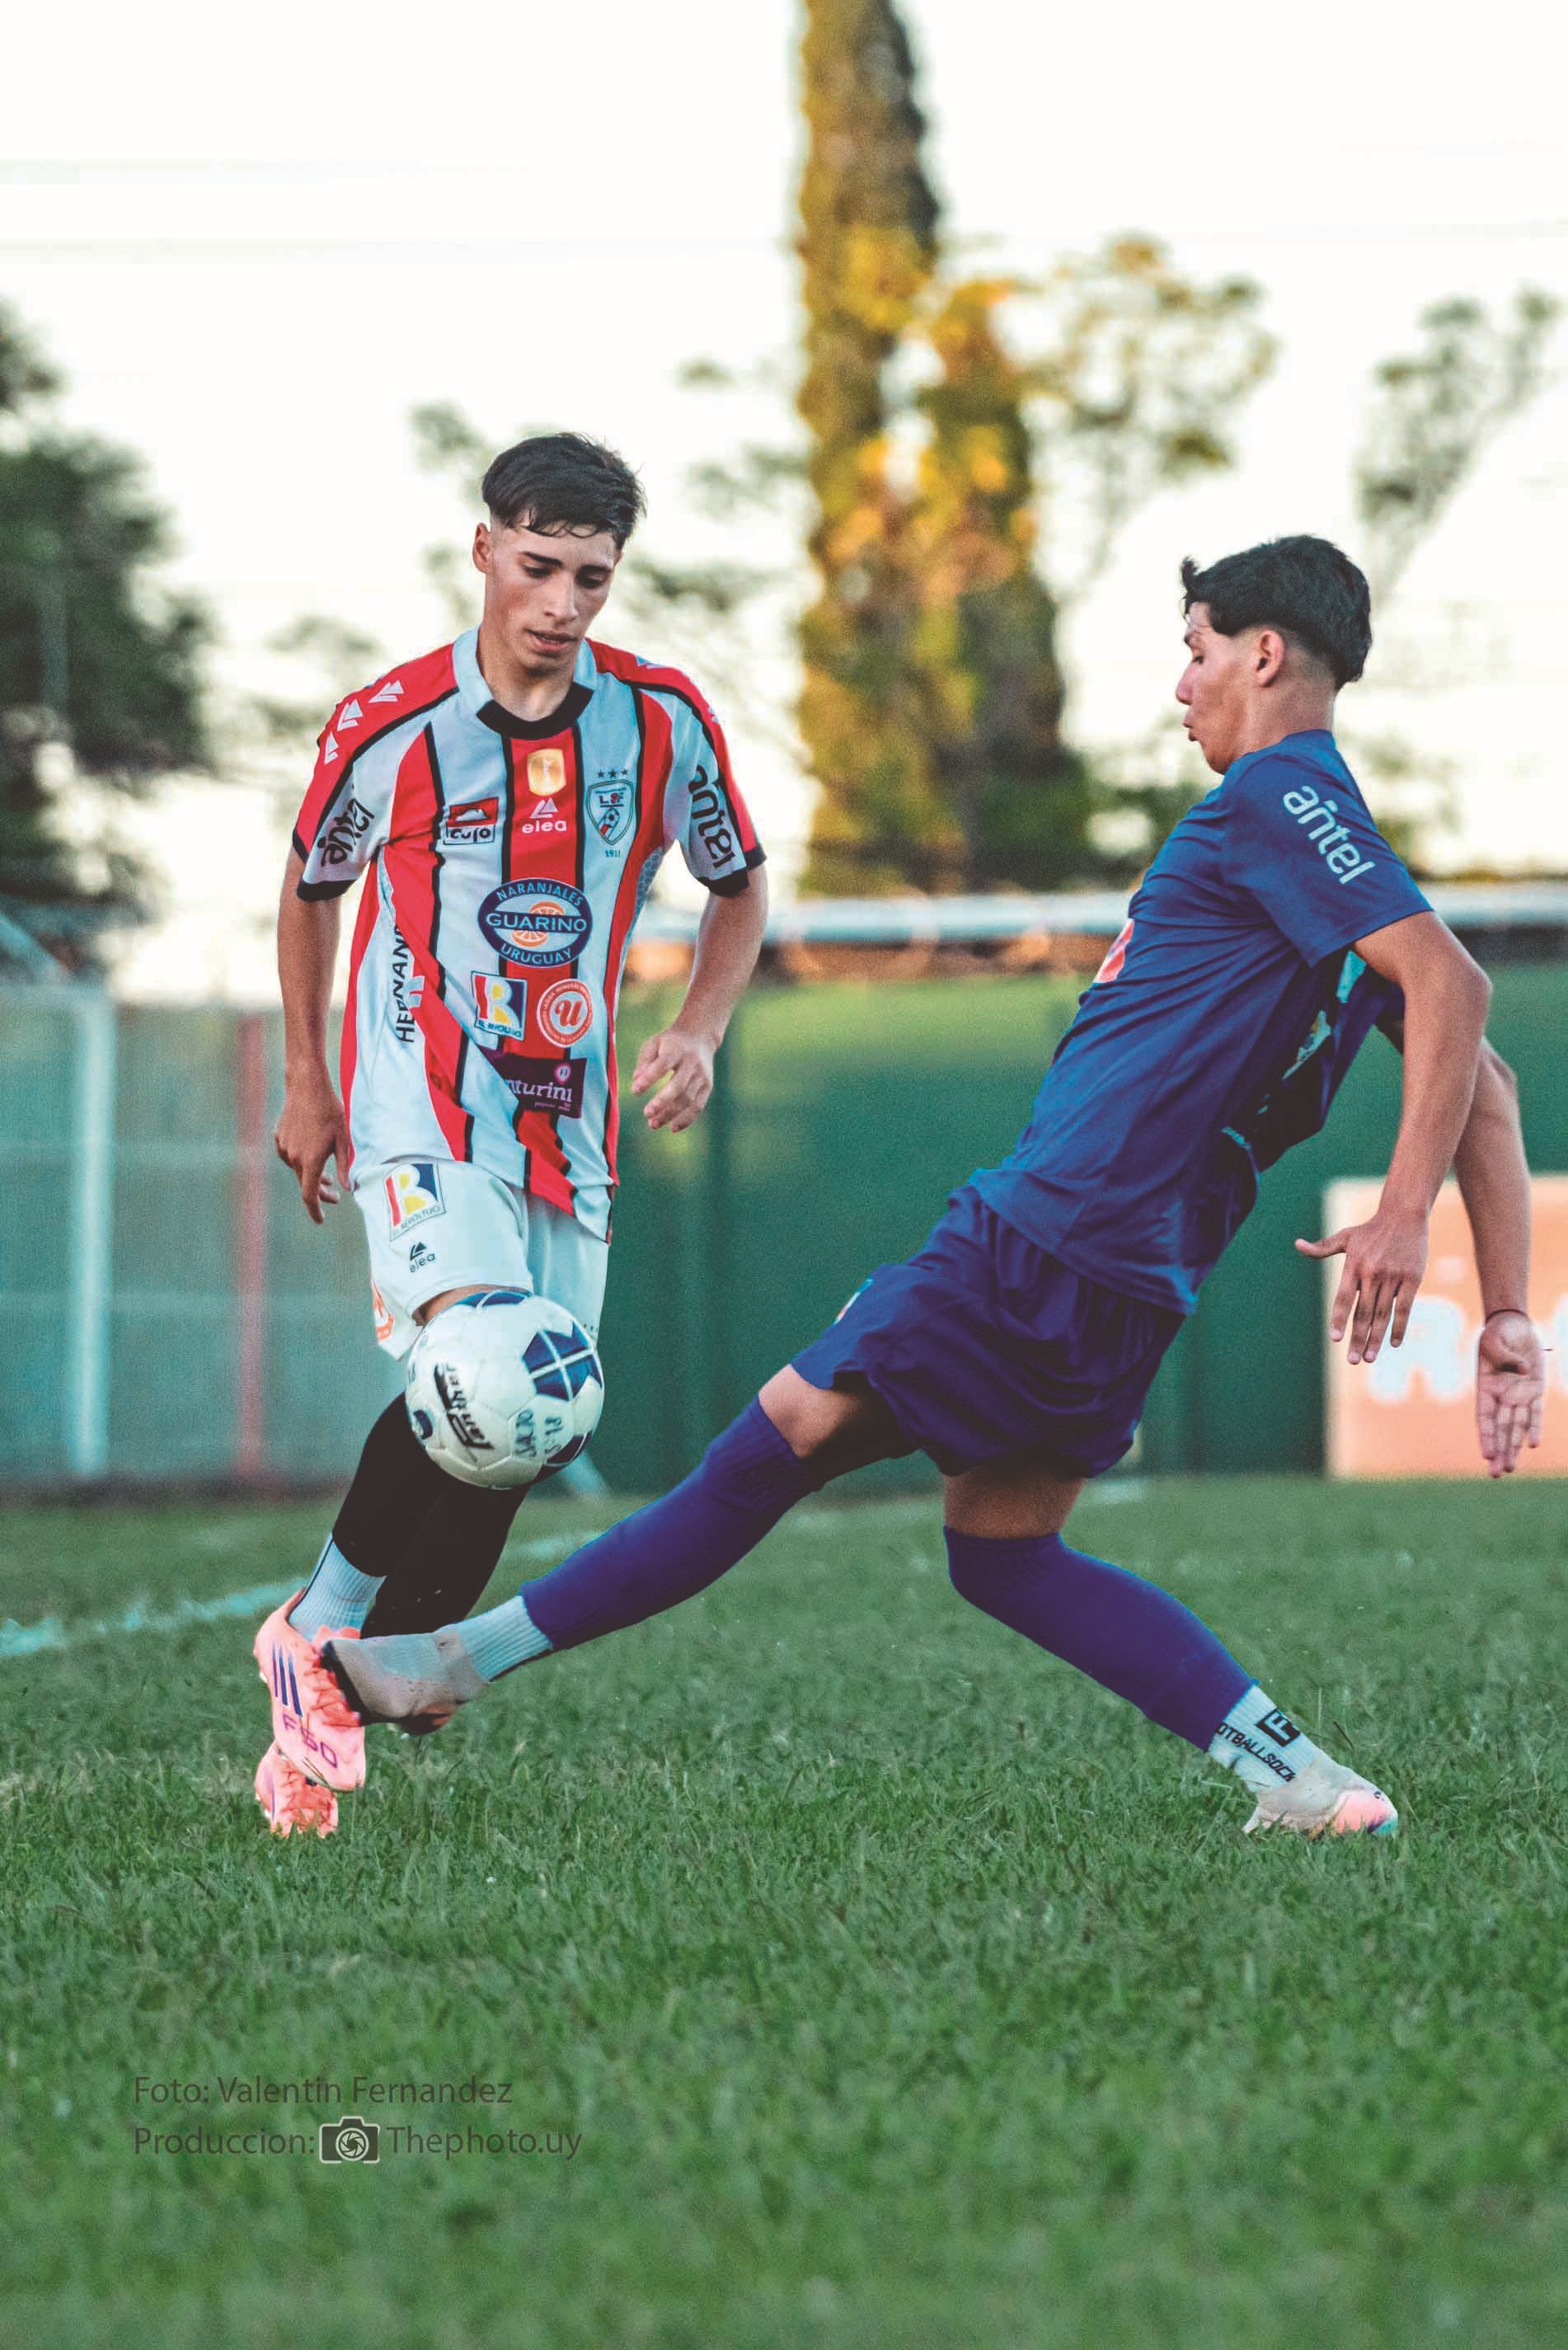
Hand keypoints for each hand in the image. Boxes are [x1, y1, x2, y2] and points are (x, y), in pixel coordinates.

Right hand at [274, 1071, 350, 1223]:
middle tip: (334, 1195)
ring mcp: (284, 1148)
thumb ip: (345, 1166)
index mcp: (311, 1161)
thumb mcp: (343, 1140)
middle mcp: (294, 1157)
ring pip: (298, 1170)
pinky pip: (290, 1157)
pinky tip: (311, 1151)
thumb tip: (348, 1189)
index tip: (321, 1220)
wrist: (307, 1087)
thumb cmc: (330, 1111)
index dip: (315, 1210)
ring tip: (327, 1173)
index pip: (309, 1195)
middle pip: (305, 1185)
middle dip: (319, 1193)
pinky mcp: (279, 1138)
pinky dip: (301, 1161)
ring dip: (311, 1175)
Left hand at [631, 1025, 714, 1134]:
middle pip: (678, 1086)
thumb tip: (636, 1082)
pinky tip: (672, 1128)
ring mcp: (702, 1076)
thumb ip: (644, 1062)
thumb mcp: (654, 1044)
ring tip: (652, 1124)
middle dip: (662, 1101)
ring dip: (670, 1114)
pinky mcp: (707, 1087)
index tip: (635, 1091)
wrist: (700, 1036)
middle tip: (646, 1113)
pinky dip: (687, 1119)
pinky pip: (698, 1106)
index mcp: (676, 1049)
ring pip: (688, 1099)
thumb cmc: (670, 1043)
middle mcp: (691, 1063)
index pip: (662, 1065)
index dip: (649, 1078)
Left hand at [1295, 1203, 1427, 1363]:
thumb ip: (1322, 1248)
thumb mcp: (1345, 1237)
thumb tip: (1297, 1245)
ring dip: (1376, 1338)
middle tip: (1353, 1361)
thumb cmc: (1371, 1229)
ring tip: (1370, 1358)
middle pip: (1363, 1312)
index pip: (1343, 1298)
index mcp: (1353, 1266)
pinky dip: (1399, 1327)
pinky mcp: (1412, 1279)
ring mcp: (1393, 1277)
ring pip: (1383, 1314)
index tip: (1335, 1339)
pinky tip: (1394, 1344)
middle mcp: (1372, 1273)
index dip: (1339, 1319)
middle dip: (1357, 1338)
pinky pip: (1404, 1308)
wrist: (1403, 1215)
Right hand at [1476, 1309, 1545, 1477]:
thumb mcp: (1493, 1339)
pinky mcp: (1535, 1389)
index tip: (1486, 1455)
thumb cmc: (1497, 1333)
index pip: (1485, 1417)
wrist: (1513, 1326)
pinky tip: (1532, 1445)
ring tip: (1510, 1468)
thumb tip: (1522, 1372)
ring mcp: (1519, 1395)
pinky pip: (1536, 1412)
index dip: (1486, 1436)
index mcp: (1485, 1387)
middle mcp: (1501, 1396)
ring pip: (1517, 1426)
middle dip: (1499, 1451)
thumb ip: (1504, 1356)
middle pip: (1501, 1429)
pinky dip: (1534, 1427)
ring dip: (1513, 1447)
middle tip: (1497, 1474)